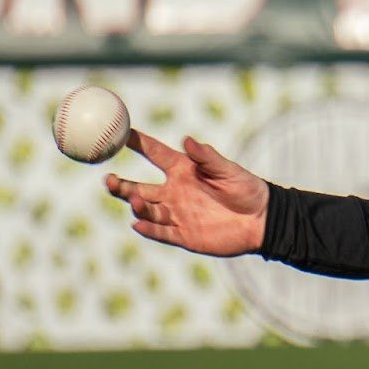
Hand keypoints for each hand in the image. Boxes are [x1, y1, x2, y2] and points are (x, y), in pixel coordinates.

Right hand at [105, 130, 268, 255]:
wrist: (261, 220)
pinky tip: (137, 223)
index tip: (117, 133)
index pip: (154, 153)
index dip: (137, 143)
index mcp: (183, 170)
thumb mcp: (227, 170)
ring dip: (136, 205)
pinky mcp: (183, 235)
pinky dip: (149, 229)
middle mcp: (175, 192)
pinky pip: (161, 232)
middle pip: (139, 187)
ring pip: (147, 210)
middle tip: (107, 179)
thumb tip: (187, 140)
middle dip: (121, 184)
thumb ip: (207, 157)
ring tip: (132, 198)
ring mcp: (177, 214)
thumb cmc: (246, 189)